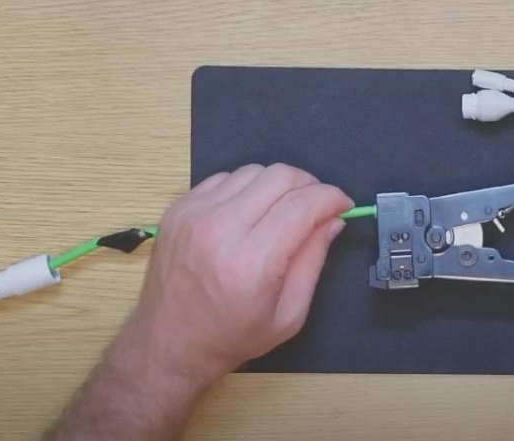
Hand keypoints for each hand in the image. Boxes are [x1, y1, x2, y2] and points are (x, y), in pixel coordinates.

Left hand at [134, 163, 351, 377]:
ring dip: (277, 185)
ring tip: (282, 211)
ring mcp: (194, 214)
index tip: (343, 205)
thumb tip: (332, 220)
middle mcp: (220, 229)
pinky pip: (224, 178)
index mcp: (252, 261)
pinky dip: (246, 189)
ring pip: (252, 171)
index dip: (332, 198)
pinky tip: (250, 213)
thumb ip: (313, 261)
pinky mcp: (179, 209)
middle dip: (309, 185)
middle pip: (279, 176)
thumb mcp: (289, 314)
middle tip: (317, 206)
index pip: (302, 204)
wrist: (170, 342)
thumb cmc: (232, 335)